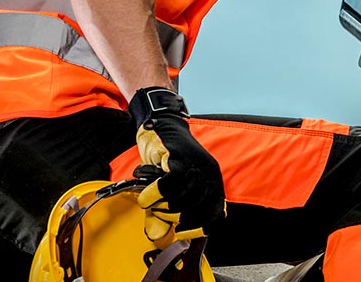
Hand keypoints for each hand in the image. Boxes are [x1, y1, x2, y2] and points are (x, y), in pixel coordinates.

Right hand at [128, 87, 224, 240]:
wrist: (161, 125)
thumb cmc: (167, 158)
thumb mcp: (170, 188)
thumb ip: (165, 211)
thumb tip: (157, 235)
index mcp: (213, 182)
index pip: (214, 215)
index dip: (198, 228)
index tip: (181, 233)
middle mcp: (209, 174)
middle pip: (194, 212)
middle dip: (172, 216)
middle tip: (157, 209)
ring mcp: (196, 166)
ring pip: (180, 201)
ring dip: (161, 206)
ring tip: (152, 199)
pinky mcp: (180, 158)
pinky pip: (168, 186)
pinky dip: (155, 194)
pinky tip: (147, 195)